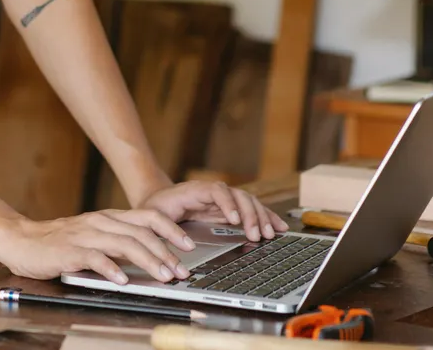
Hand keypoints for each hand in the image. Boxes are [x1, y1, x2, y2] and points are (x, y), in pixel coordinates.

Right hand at [0, 209, 197, 286]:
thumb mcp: (93, 235)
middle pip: (141, 232)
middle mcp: (100, 222)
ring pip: (124, 243)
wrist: (21, 240)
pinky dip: (112, 269)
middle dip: (166, 252)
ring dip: (148, 261)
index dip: (171, 230)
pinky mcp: (70, 250)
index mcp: (108, 218)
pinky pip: (95, 258)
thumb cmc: (58, 242)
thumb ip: (117, 241)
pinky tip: (123, 280)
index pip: (148, 217)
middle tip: (180, 271)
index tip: (189, 245)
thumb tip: (150, 255)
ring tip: (162, 276)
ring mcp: (85, 235)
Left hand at [139, 180, 288, 242]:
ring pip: (249, 202)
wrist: (157, 200)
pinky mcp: (230, 209)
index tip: (233, 219)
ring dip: (262, 217)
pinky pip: (251, 210)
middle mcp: (213, 193)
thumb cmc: (155, 208)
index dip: (227, 204)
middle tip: (257, 235)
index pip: (216, 191)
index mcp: (195, 191)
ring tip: (271, 234)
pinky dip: (266, 217)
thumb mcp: (152, 215)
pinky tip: (279, 227)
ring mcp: (223, 200)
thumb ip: (162, 225)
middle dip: (250, 215)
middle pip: (238, 196)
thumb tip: (177, 242)